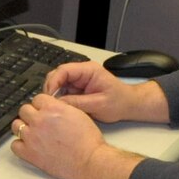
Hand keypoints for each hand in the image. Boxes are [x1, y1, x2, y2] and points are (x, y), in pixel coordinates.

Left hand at [11, 93, 142, 178]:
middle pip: (24, 110)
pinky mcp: (29, 153)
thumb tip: (51, 107)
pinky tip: (29, 146)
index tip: (43, 111)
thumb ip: (61, 107)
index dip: (41, 105)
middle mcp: (39, 120)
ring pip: (16, 125)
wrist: (89, 161)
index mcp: (52, 108)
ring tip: (33, 133)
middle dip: (31, 115)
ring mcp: (32, 137)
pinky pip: (14, 145)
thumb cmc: (88, 140)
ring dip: (23, 127)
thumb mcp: (77, 113)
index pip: (37, 99)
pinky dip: (20, 145)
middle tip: (38, 122)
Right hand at [43, 60, 169, 124]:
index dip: (54, 82)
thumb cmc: (119, 102)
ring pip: (58, 84)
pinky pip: (63, 92)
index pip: (64, 70)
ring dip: (55, 95)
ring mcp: (78, 80)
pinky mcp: (77, 89)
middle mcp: (82, 73)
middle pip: (58, 75)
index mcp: (89, 70)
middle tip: (49, 103)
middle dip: (51, 89)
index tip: (49, 95)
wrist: (129, 105)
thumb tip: (58, 104)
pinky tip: (60, 108)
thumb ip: (78, 103)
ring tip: (55, 108)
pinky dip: (59, 100)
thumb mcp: (98, 104)